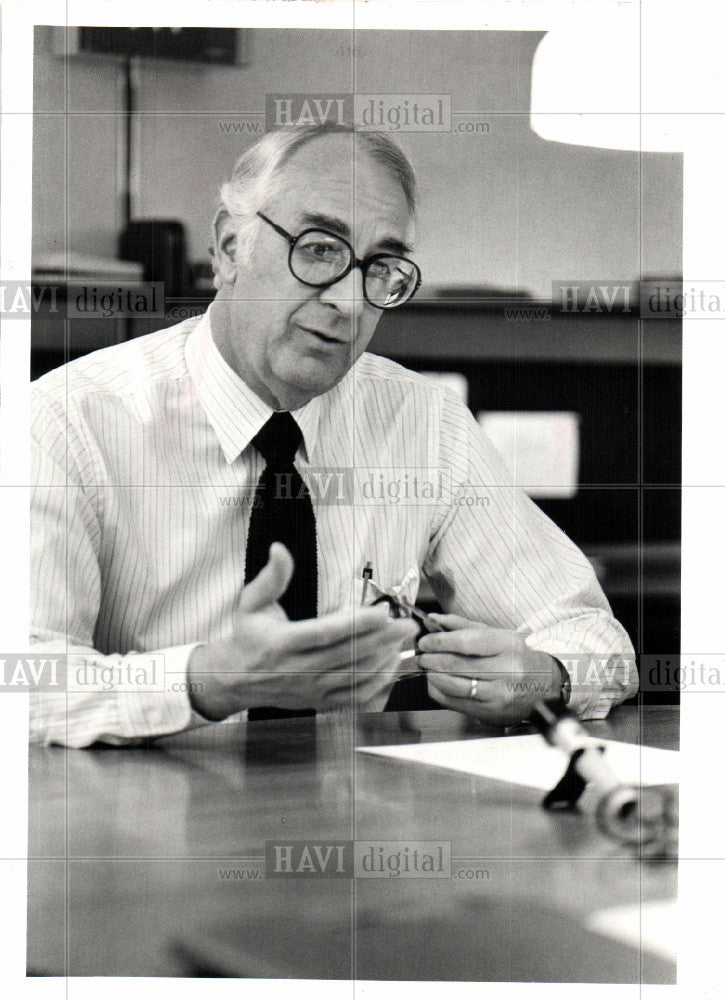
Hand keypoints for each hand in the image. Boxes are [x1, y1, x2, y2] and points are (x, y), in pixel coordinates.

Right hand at [188, 543, 415, 719]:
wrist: (234, 679)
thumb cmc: (247, 636)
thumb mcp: (251, 603)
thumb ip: (271, 577)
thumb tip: (279, 549)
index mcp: (282, 643)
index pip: (325, 633)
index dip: (356, 624)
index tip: (382, 611)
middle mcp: (297, 669)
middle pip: (347, 655)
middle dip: (382, 640)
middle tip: (406, 625)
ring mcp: (309, 690)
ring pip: (354, 678)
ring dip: (383, 661)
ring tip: (402, 643)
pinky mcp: (318, 703)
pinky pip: (353, 699)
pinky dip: (376, 686)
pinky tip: (391, 668)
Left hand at [417, 614, 560, 724]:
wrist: (544, 687)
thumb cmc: (517, 657)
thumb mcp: (497, 635)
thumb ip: (463, 626)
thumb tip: (433, 620)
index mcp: (507, 646)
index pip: (466, 642)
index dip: (440, 641)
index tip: (426, 641)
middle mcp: (505, 671)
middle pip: (457, 665)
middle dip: (432, 659)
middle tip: (423, 655)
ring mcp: (498, 694)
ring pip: (454, 685)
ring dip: (433, 676)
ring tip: (427, 668)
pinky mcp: (491, 712)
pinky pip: (456, 702)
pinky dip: (439, 692)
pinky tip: (435, 683)